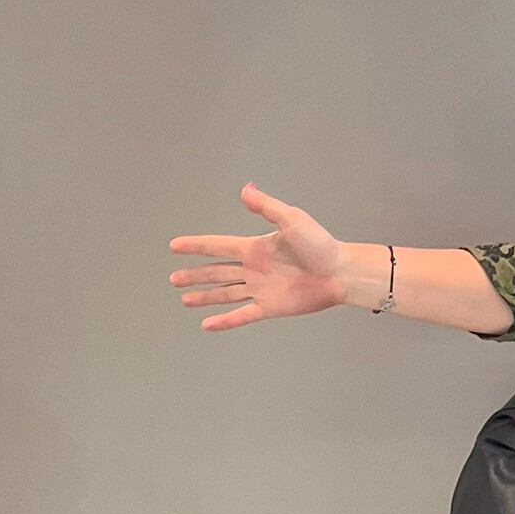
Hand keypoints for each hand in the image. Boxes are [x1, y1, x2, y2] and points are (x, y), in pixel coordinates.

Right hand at [169, 184, 351, 330]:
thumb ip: (267, 207)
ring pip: (225, 293)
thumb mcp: (292, 220)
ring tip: (185, 299)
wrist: (341, 272)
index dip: (196, 246)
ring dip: (205, 297)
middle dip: (195, 275)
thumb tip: (245, 189)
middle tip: (173, 279)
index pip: (218, 246)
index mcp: (256, 247)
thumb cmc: (320, 244)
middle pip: (217, 272)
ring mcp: (261, 288)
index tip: (174, 246)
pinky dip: (224, 320)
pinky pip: (242, 314)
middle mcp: (255, 268)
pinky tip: (207, 324)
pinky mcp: (270, 306)